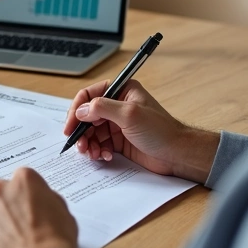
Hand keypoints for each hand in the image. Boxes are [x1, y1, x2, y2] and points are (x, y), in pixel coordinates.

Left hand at [0, 167, 77, 247]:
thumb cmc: (58, 235)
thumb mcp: (62, 209)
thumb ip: (46, 198)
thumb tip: (40, 200)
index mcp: (24, 178)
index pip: (24, 179)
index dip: (31, 193)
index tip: (34, 204)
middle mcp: (1, 188)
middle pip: (3, 190)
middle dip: (10, 201)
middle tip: (23, 219)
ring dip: (1, 217)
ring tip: (16, 235)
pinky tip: (8, 244)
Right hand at [65, 79, 219, 182]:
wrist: (177, 154)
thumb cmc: (161, 131)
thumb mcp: (130, 114)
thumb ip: (102, 108)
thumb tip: (81, 110)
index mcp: (121, 91)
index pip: (89, 95)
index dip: (76, 110)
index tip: (70, 126)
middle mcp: (117, 105)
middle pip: (87, 115)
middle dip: (81, 131)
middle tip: (79, 145)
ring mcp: (117, 124)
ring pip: (91, 132)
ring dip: (88, 143)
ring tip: (92, 154)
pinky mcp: (119, 141)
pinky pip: (100, 144)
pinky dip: (98, 151)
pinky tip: (105, 156)